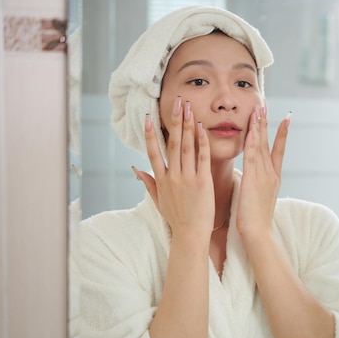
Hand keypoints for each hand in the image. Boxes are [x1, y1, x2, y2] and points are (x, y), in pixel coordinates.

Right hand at [134, 97, 213, 238]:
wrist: (190, 235)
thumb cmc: (176, 219)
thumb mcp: (158, 201)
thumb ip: (148, 184)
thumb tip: (136, 170)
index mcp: (161, 180)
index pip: (154, 152)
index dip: (151, 134)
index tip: (150, 117)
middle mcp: (173, 176)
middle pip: (172, 143)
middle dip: (174, 121)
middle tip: (176, 102)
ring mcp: (187, 178)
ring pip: (186, 147)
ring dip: (187, 125)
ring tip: (188, 108)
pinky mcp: (202, 182)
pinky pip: (202, 158)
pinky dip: (201, 142)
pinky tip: (201, 128)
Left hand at [236, 107, 289, 238]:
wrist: (258, 233)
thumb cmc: (256, 220)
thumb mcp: (259, 197)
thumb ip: (258, 184)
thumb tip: (254, 178)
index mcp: (274, 178)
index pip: (279, 150)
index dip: (282, 133)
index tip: (286, 117)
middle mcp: (271, 174)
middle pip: (269, 143)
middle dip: (267, 123)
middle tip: (266, 105)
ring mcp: (264, 176)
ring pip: (261, 147)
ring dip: (259, 127)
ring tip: (259, 109)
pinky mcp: (254, 180)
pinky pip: (252, 158)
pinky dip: (252, 143)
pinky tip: (251, 130)